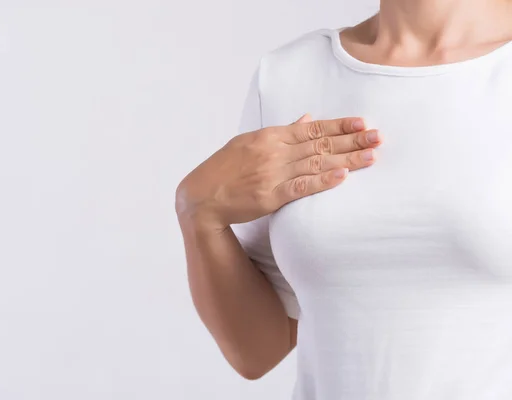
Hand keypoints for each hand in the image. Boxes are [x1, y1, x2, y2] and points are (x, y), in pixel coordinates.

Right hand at [175, 114, 381, 230]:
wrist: (202, 195)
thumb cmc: (224, 168)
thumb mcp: (249, 142)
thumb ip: (281, 132)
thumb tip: (307, 119)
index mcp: (269, 136)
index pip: (312, 128)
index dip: (339, 126)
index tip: (362, 123)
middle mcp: (274, 152)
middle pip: (320, 144)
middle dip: (352, 141)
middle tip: (378, 137)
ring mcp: (273, 174)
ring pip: (316, 164)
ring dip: (346, 160)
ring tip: (371, 156)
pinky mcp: (270, 196)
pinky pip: (301, 187)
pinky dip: (322, 182)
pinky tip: (342, 178)